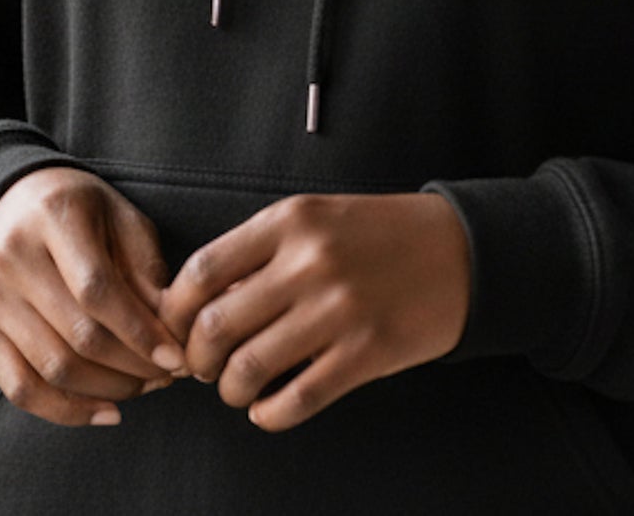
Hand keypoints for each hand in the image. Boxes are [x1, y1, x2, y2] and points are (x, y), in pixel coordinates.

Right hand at [0, 166, 191, 426]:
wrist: (10, 204)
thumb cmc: (79, 210)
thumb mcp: (119, 216)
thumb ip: (145, 267)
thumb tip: (171, 330)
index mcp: (53, 216)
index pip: (97, 289)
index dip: (139, 330)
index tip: (176, 356)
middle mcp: (13, 257)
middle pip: (77, 334)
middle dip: (133, 366)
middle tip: (170, 375)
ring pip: (53, 368)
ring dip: (109, 389)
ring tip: (146, 387)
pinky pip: (21, 389)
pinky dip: (67, 411)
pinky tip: (108, 412)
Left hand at [156, 190, 470, 431]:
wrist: (459, 250)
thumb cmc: (379, 234)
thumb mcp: (316, 218)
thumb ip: (262, 251)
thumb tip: (201, 303)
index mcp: (291, 221)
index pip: (203, 271)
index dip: (174, 311)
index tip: (174, 328)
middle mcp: (309, 262)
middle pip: (215, 326)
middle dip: (196, 359)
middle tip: (203, 366)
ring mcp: (338, 310)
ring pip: (248, 369)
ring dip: (230, 390)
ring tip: (237, 387)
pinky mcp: (365, 354)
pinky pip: (295, 400)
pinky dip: (268, 415)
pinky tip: (268, 408)